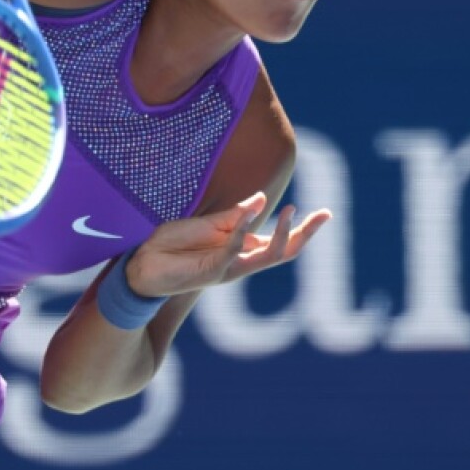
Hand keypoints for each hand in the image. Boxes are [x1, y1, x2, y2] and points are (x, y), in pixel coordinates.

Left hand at [125, 193, 331, 297]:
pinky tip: (252, 212)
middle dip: (305, 234)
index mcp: (241, 249)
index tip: (326, 213)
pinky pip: (234, 250)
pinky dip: (244, 230)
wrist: (143, 265)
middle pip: (284, 252)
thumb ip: (233, 216)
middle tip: (323, 215)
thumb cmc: (172, 245)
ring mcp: (229, 268)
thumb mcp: (206, 225)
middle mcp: (241, 262)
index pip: (281, 241)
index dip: (303, 229)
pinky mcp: (213, 270)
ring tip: (290, 211)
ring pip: (268, 256)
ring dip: (280, 233)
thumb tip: (261, 199)